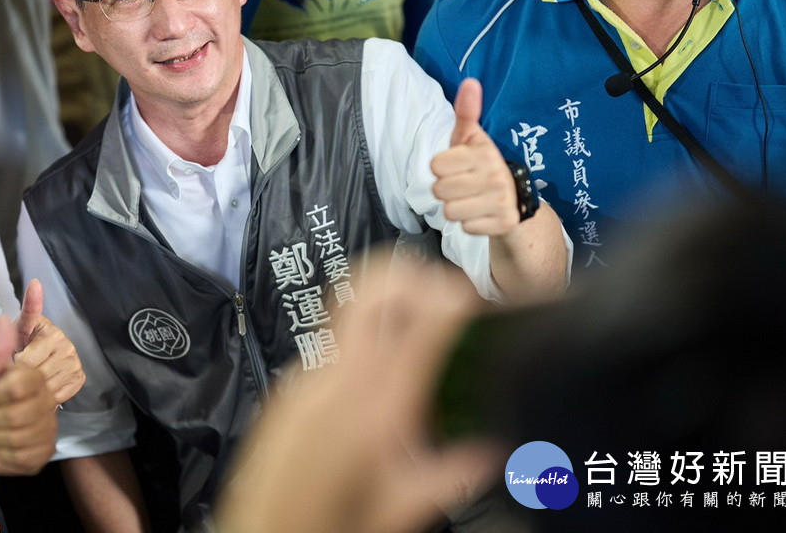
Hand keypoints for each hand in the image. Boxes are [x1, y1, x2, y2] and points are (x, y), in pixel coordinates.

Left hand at [0, 315, 57, 476]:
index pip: (21, 384)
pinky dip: (6, 456)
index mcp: (32, 377)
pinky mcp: (43, 453)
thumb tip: (5, 318)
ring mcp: (47, 428)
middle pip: (21, 415)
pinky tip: (3, 448)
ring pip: (22, 438)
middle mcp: (46, 400)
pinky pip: (26, 457)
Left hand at [14, 280, 85, 404]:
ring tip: (24, 381)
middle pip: (36, 376)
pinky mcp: (78, 380)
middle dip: (20, 378)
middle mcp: (69, 349)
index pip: (27, 362)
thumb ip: (27, 310)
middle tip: (14, 372)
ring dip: (31, 390)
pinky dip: (44, 396)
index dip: (15, 364)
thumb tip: (35, 283)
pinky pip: (56, 395)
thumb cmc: (22, 342)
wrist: (33, 360)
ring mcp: (75, 366)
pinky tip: (37, 388)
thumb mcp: (20, 326)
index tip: (15, 360)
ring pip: (45, 389)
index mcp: (54, 334)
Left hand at [215, 260, 496, 532]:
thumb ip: (453, 473)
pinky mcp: (289, 386)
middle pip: (372, 288)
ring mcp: (306, 377)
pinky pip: (330, 345)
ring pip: (349, 309)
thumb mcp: (403, 506)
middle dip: (414, 277)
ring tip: (419, 324)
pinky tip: (379, 373)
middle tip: (444, 297)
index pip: (419, 326)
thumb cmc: (331, 523)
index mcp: (376, 407)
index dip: (449, 298)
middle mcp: (336, 379)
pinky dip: (362, 340)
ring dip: (388, 304)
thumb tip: (496, 452)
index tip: (472, 297)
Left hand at [431, 78, 520, 235]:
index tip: (458, 166)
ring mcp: (502, 201)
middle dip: (447, 190)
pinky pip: (466, 228)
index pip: (435, 165)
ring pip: (449, 212)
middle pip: (439, 190)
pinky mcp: (504, 223)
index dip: (442, 168)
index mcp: (485, 152)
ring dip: (456, 208)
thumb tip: (470, 82)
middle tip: (464, 186)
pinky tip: (482, 214)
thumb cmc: (481, 165)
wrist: (515, 199)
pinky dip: (470, 224)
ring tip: (472, 200)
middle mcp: (496, 175)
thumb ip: (466, 113)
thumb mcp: (470, 139)